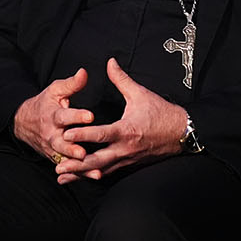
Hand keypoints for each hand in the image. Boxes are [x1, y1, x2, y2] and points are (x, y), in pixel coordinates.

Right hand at [13, 68, 93, 166]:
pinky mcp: (56, 158)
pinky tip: (94, 177)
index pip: (65, 116)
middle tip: (84, 152)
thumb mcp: (55, 91)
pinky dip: (80, 174)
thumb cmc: (45, 104)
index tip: (90, 116)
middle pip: (62, 143)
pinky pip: (69, 167)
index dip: (77, 116)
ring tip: (95, 171)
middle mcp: (52, 134)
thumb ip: (72, 84)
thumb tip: (84, 72)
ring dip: (79, 166)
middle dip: (72, 148)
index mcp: (53, 115)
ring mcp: (53, 148)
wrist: (24, 123)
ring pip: (66, 159)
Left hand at [55, 58, 187, 182]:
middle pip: (97, 160)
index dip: (83, 135)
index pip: (101, 134)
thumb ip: (121, 79)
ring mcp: (127, 159)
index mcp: (126, 130)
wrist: (182, 132)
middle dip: (76, 164)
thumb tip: (109, 62)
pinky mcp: (129, 164)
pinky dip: (92, 175)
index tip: (66, 134)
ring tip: (62, 177)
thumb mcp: (141, 94)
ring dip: (81, 174)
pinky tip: (80, 178)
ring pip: (100, 170)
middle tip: (58, 166)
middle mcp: (125, 148)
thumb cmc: (162, 113)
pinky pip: (108, 172)